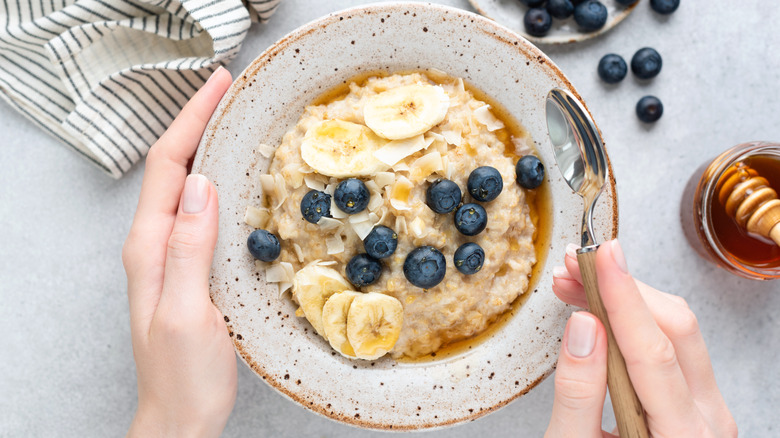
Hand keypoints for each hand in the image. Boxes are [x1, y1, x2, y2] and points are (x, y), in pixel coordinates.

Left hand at [122, 67, 235, 437]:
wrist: (180, 416)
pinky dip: (217, 180)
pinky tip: (236, 178)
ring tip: (234, 120)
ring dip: (206, 146)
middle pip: (173, 167)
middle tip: (230, 91)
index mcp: (150, 247)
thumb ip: (189, 249)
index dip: (191, 120)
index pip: (168, 167)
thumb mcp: (189, 312)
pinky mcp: (188, 267)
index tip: (218, 85)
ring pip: (186, 185)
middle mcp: (154, 244)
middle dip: (197, 121)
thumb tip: (203, 185)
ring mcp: (170, 255)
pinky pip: (199, 210)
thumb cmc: (184, 375)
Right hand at [544, 239, 736, 437]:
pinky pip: (672, 346)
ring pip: (678, 330)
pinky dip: (634, 320)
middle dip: (622, 289)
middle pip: (675, 329)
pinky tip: (600, 313)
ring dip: (627, 298)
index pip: (653, 351)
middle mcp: (707, 420)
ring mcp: (706, 410)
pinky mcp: (693, 401)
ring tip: (576, 286)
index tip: (600, 257)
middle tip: (573, 269)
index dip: (624, 297)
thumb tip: (583, 325)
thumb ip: (579, 392)